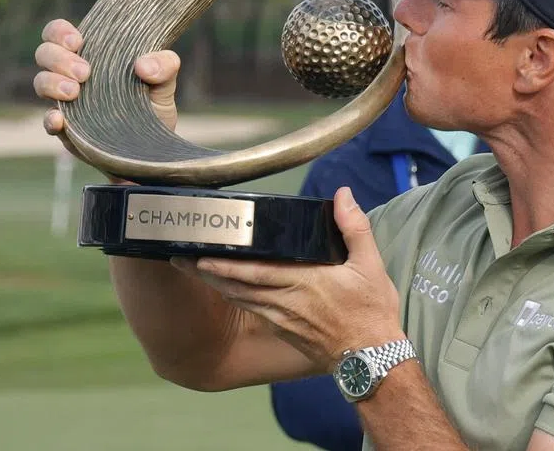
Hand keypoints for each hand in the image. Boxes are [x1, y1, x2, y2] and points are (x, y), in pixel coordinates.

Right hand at [33, 18, 181, 135]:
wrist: (154, 146)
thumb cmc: (154, 105)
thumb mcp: (165, 82)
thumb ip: (164, 65)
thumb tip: (143, 66)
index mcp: (91, 54)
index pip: (58, 33)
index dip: (59, 32)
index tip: (77, 41)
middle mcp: (71, 74)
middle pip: (45, 54)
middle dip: (60, 59)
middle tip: (85, 72)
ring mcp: (66, 102)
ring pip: (41, 83)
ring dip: (52, 84)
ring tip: (75, 92)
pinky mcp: (67, 130)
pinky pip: (48, 121)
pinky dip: (50, 119)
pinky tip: (60, 119)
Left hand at [170, 186, 403, 371]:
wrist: (372, 359)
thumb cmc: (371, 312)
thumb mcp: (370, 265)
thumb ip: (353, 227)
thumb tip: (342, 195)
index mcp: (304, 282)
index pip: (255, 271)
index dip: (226, 262)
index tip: (203, 250)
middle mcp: (286, 301)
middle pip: (238, 285)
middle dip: (208, 272)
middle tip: (181, 258)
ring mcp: (282, 318)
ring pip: (241, 299)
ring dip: (216, 284)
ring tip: (193, 269)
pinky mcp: (284, 330)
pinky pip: (253, 310)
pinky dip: (235, 298)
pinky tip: (225, 290)